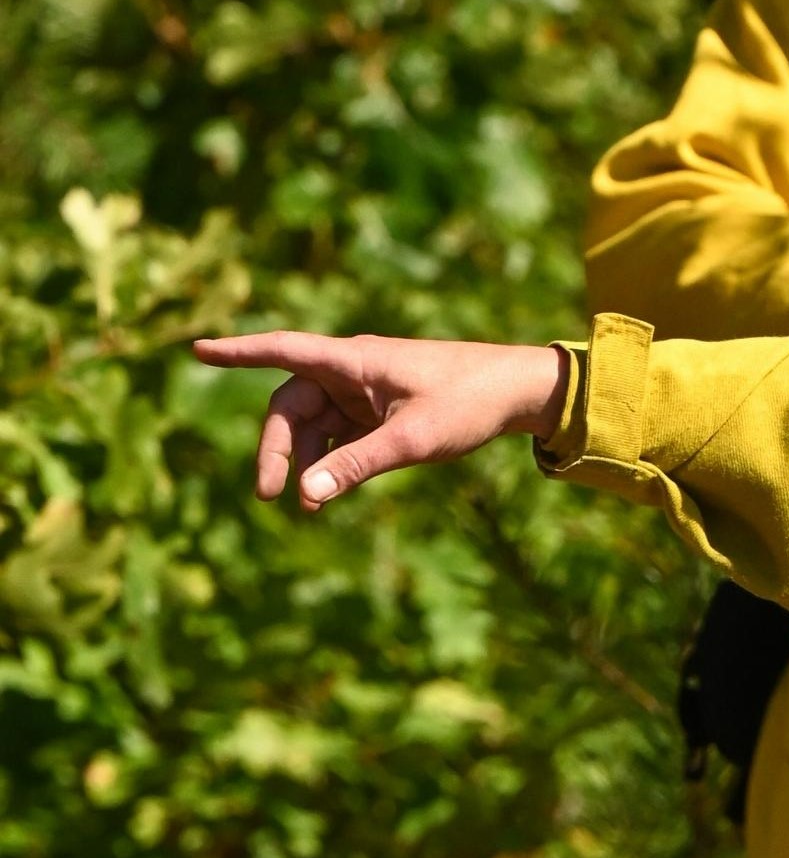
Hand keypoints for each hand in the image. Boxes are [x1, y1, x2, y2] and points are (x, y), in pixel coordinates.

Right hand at [190, 333, 571, 509]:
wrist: (522, 393)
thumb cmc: (469, 402)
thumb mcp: (411, 439)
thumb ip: (356, 465)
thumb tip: (304, 496)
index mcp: (354, 359)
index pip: (283, 351)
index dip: (239, 352)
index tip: (197, 350)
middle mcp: (354, 369)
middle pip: (292, 405)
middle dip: (277, 448)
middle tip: (269, 494)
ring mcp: (367, 391)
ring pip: (315, 425)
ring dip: (305, 461)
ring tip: (305, 507)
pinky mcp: (382, 410)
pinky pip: (341, 434)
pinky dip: (330, 461)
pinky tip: (326, 495)